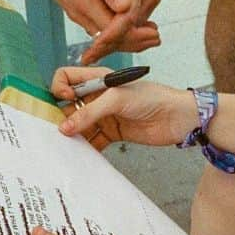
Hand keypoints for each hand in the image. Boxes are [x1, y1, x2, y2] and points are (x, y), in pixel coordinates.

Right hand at [25, 0, 158, 57]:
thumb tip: (125, 6)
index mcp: (86, 3)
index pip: (114, 30)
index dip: (135, 34)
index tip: (153, 33)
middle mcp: (81, 14)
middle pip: (111, 37)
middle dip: (135, 39)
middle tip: (156, 37)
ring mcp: (77, 14)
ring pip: (104, 34)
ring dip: (126, 36)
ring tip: (149, 33)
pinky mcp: (76, 11)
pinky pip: (97, 27)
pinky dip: (114, 29)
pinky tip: (128, 22)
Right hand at [51, 67, 197, 148]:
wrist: (178, 118)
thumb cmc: (152, 97)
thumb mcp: (118, 99)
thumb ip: (90, 112)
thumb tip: (63, 127)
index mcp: (99, 79)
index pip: (67, 77)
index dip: (60, 88)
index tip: (66, 101)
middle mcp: (99, 96)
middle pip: (68, 104)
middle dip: (59, 116)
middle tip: (56, 132)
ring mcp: (105, 115)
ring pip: (78, 125)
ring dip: (71, 136)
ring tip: (65, 148)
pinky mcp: (113, 133)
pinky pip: (92, 141)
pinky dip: (85, 148)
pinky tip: (81, 157)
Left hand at [82, 0, 179, 62]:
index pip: (124, 20)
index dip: (108, 37)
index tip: (92, 49)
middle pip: (130, 31)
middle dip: (109, 46)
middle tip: (88, 58)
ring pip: (134, 28)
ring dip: (116, 40)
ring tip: (94, 52)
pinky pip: (137, 20)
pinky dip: (123, 31)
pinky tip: (108, 34)